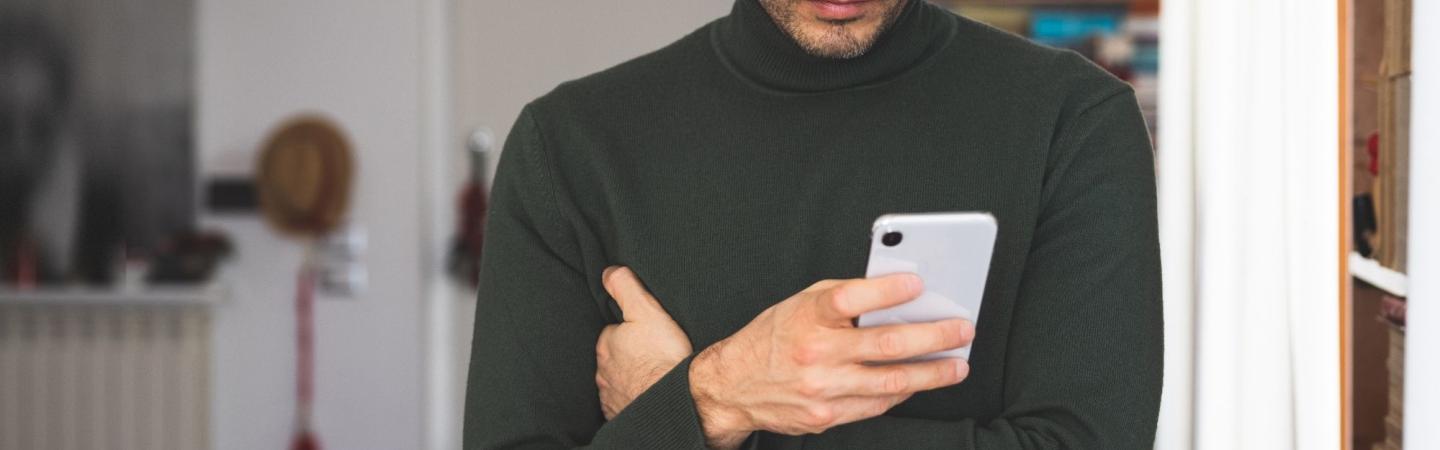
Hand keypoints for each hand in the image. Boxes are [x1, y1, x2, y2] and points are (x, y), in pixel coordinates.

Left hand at [595, 267, 691, 419]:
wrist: (681, 400)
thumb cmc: (664, 355)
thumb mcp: (646, 309)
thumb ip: (624, 286)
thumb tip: (607, 272)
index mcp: (606, 345)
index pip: (611, 333)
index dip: (628, 331)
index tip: (644, 334)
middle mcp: (603, 373)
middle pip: (614, 359)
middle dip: (627, 356)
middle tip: (652, 354)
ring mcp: (611, 398)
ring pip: (618, 382)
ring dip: (631, 379)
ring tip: (653, 375)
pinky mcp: (622, 417)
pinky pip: (624, 406)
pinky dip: (634, 400)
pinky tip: (650, 396)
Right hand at [689, 274, 972, 444]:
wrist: (733, 386)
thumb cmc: (773, 338)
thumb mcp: (799, 303)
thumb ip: (843, 296)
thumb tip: (895, 291)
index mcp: (807, 316)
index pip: (851, 298)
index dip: (888, 290)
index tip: (919, 283)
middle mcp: (814, 352)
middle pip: (886, 343)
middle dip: (933, 336)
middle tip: (962, 330)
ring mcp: (822, 388)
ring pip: (892, 381)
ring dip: (932, 373)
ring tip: (956, 365)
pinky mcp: (826, 416)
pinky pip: (877, 404)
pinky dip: (902, 393)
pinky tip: (918, 382)